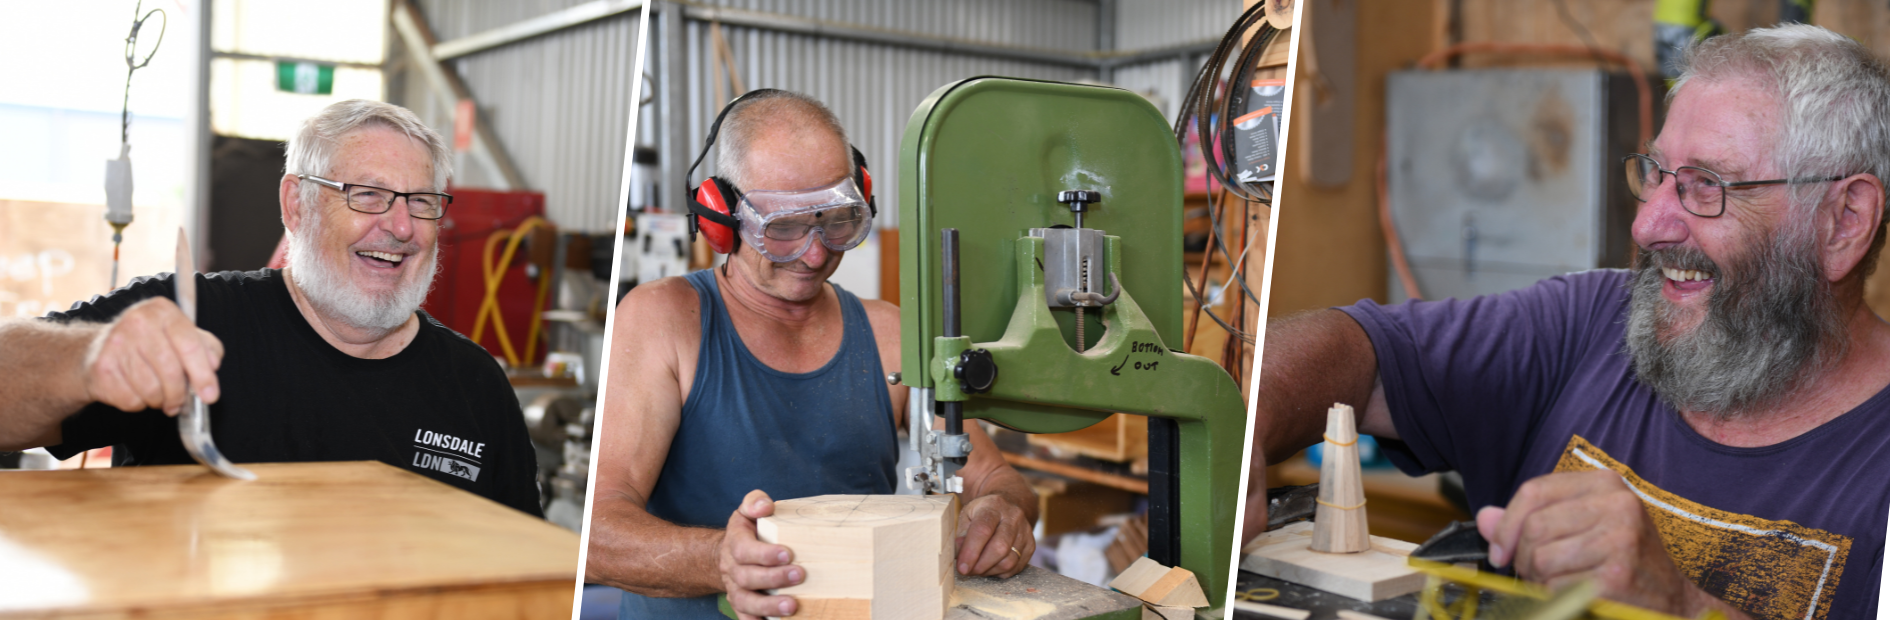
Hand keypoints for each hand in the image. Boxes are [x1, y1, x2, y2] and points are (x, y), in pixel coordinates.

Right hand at [82, 298, 223, 414]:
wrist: (102, 348)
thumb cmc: (152, 343)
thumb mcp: (184, 335)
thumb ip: (206, 348)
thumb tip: (213, 365)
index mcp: (163, 311)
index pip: (189, 345)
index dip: (203, 375)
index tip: (210, 396)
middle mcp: (138, 322)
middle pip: (171, 371)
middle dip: (180, 394)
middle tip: (181, 403)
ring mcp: (116, 343)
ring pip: (151, 389)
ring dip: (160, 400)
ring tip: (160, 396)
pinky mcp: (102, 367)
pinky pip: (131, 399)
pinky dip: (140, 403)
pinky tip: (138, 391)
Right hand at [720, 490, 804, 619]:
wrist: (730, 553)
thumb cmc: (748, 530)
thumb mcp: (748, 510)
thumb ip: (755, 502)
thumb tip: (766, 506)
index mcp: (735, 543)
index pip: (744, 550)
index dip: (764, 554)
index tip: (788, 553)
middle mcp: (732, 569)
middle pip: (747, 577)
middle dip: (774, 578)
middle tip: (799, 575)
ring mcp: (736, 589)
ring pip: (746, 601)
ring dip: (769, 606)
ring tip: (792, 606)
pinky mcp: (742, 605)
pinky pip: (746, 617)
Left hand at [955, 494, 1032, 577]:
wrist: (1009, 504)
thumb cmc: (982, 513)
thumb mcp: (967, 516)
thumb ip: (962, 536)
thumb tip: (959, 555)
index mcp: (993, 505)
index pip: (983, 530)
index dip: (971, 551)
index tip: (962, 567)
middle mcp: (1013, 517)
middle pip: (1000, 547)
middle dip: (981, 565)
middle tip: (968, 571)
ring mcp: (1025, 531)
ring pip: (1009, 561)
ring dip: (990, 570)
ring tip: (978, 568)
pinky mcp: (1031, 545)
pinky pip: (1016, 567)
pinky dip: (1000, 572)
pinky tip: (991, 566)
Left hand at [1477, 470, 1727, 615]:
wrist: (1674, 602)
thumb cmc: (1622, 564)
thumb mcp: (1581, 528)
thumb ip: (1532, 520)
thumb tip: (1484, 518)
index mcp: (1606, 484)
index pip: (1533, 492)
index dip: (1505, 524)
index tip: (1499, 549)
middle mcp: (1618, 505)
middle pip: (1533, 527)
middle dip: (1522, 557)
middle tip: (1536, 572)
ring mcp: (1620, 539)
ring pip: (1540, 557)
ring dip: (1538, 579)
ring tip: (1560, 582)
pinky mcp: (1616, 575)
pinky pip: (1555, 585)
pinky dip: (1555, 596)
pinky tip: (1578, 595)